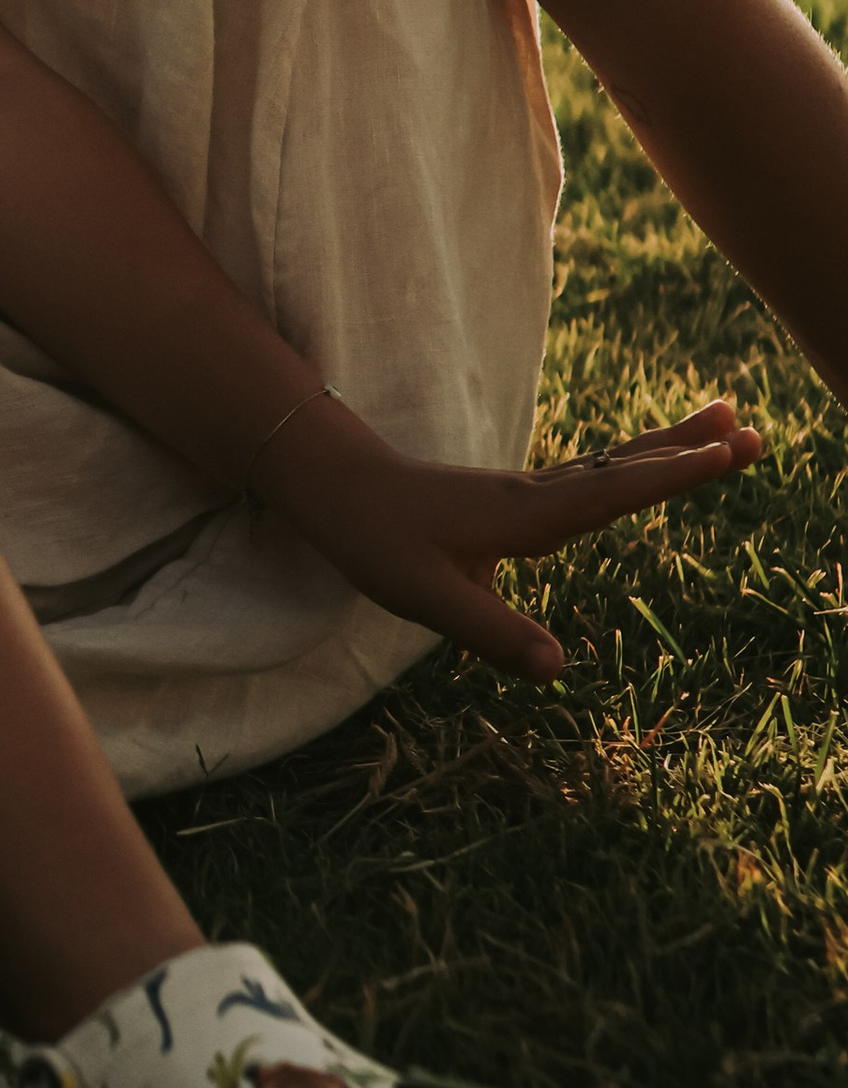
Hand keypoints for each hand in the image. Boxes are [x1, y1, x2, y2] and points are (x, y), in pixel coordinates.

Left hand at [257, 394, 761, 680]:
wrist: (334, 489)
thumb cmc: (375, 541)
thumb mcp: (425, 599)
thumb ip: (491, 632)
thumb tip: (559, 667)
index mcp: (525, 517)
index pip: (611, 494)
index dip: (670, 477)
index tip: (724, 453)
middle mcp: (536, 496)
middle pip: (625, 468)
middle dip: (690, 451)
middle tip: (753, 430)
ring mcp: (529, 493)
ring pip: (612, 465)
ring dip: (669, 447)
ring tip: (722, 420)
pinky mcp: (518, 498)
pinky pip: (593, 476)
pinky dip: (633, 464)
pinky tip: (646, 466)